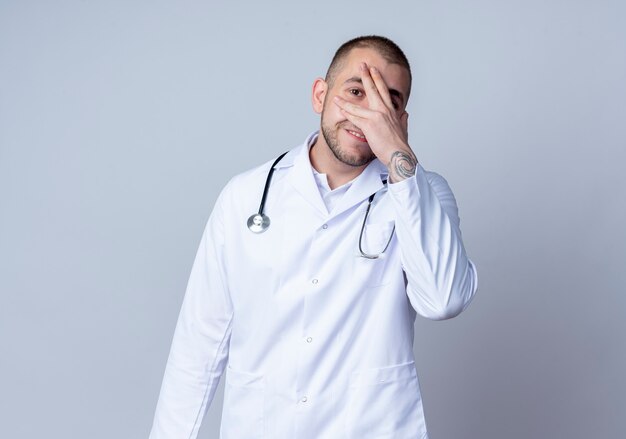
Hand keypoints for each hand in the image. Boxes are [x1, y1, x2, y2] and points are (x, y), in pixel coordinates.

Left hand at [333, 62, 417, 181]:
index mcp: (392, 111)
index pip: (384, 91)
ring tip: (336, 96)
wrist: (399, 154)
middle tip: (361, 64)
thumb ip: (403, 120)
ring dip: (345, 101)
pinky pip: (354, 117)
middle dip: (366, 75)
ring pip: (357, 106)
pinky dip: (345, 112)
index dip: (378, 79)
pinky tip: (338, 108)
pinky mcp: (369, 125)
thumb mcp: (403, 129)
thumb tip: (405, 113)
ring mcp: (376, 117)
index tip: (373, 69)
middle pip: (373, 89)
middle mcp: (384, 110)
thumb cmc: (400, 145)